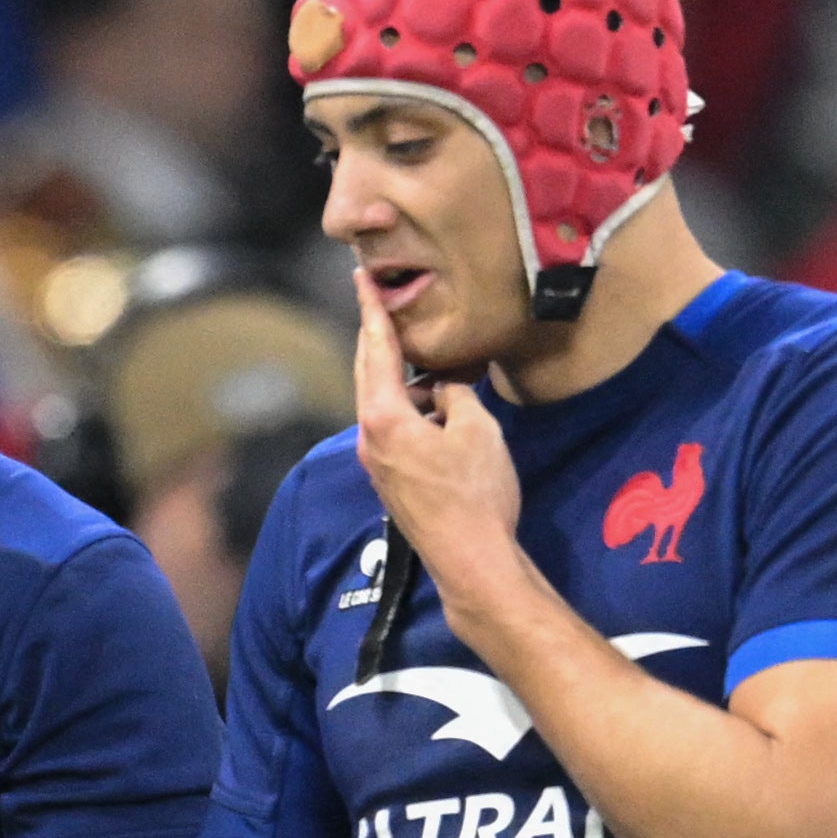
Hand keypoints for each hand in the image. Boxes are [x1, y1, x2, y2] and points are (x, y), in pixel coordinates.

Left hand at [351, 277, 525, 590]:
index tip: (360, 279)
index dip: (372, 311)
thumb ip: (456, 394)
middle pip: (369, 373)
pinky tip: (441, 409)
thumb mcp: (476, 428)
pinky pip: (395, 428)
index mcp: (384, 417)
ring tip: (442, 369)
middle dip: (378, 338)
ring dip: (407, 380)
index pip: (376, 350)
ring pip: (385, 403)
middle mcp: (368, 437)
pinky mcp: (390, 479)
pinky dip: (413, 408)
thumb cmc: (476, 491)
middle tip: (381, 302)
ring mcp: (376, 461)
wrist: (470, 558)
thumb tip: (444, 387)